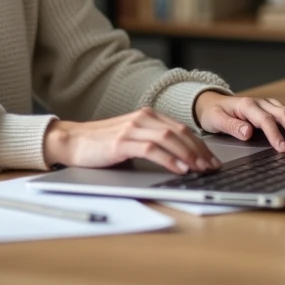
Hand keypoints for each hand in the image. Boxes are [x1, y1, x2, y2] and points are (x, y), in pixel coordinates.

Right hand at [42, 108, 222, 174]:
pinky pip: (151, 149)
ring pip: (168, 138)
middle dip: (199, 151)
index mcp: (147, 116)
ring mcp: (131, 128)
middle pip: (179, 132)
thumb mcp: (133, 140)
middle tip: (211, 167)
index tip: (212, 159)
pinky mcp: (121, 141)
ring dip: (188, 155)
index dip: (199, 144)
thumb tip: (182, 160)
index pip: (181, 128)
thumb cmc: (103, 144)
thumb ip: (153, 143)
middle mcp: (142, 118)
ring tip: (200, 169)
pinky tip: (179, 169)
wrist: (73, 142)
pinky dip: (169, 159)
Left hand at [193, 92, 284, 152]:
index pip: (265, 120)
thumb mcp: (216, 120)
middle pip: (282, 113)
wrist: (213, 103)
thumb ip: (231, 126)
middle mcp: (261, 103)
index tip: (282, 148)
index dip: (275, 134)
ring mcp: (270, 105)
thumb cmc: (215, 113)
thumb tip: (247, 132)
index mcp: (247, 105)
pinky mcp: (275, 109)